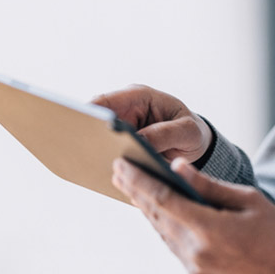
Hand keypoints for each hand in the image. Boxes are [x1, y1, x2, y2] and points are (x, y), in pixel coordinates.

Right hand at [90, 84, 212, 163]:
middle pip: (96, 120)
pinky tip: (102, 176)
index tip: (80, 123)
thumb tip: (137, 142)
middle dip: (87, 133)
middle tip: (79, 148)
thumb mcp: (187, 131)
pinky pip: (106, 154)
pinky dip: (103, 163)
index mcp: (140, 97)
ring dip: (93, 151)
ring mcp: (121, 129)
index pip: (108, 100)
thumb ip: (164, 134)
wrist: (195, 144)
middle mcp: (125, 110)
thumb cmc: (190, 131)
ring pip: (97, 139)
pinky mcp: (121, 147)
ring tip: (89, 166)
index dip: (91, 111)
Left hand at [112, 157, 274, 273]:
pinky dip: (162, 224)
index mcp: (210, 230)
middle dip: (135, 191)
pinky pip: (173, 245)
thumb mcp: (249, 200)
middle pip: (157, 216)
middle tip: (118, 169)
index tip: (122, 164)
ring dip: (146, 208)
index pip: (164, 200)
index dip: (139, 180)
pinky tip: (156, 210)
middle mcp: (196, 253)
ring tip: (131, 186)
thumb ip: (209, 185)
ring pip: (162, 231)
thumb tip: (179, 166)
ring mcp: (194, 268)